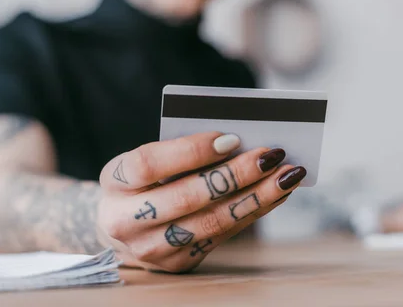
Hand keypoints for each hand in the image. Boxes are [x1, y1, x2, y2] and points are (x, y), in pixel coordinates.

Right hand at [96, 132, 305, 272]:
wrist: (120, 225)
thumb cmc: (143, 181)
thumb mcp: (148, 159)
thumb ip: (182, 149)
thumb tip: (239, 141)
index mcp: (115, 182)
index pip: (150, 164)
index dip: (190, 151)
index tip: (231, 138)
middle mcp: (126, 221)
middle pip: (186, 197)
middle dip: (236, 175)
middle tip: (272, 155)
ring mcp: (152, 249)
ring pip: (211, 223)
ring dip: (256, 197)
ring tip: (288, 176)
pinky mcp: (178, 264)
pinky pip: (222, 237)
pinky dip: (253, 213)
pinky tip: (275, 194)